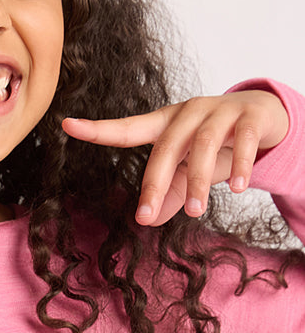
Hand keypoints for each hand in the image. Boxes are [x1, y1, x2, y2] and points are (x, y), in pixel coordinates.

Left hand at [61, 90, 288, 225]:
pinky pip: (243, 140)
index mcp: (166, 123)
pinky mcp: (250, 116)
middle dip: (155, 183)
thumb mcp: (190, 168)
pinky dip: (239, 165)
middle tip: (146, 216)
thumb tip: (147, 221)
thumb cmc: (217, 143)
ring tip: (196, 211)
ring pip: (202, 145)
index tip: (67, 125)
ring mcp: (219, 111)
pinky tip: (237, 188)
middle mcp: (188, 113)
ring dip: (197, 181)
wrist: (265, 115)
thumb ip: (170, 192)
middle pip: (165, 147)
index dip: (99, 129)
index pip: (128, 128)